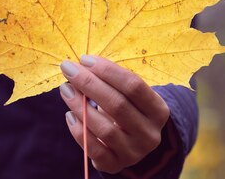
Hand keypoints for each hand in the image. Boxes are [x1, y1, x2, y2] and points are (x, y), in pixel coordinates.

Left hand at [59, 56, 170, 173]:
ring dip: (80, 106)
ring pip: (105, 129)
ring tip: (66, 89)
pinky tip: (69, 114)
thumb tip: (82, 67)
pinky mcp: (116, 165)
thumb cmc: (130, 111)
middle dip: (90, 84)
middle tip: (69, 69)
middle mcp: (150, 133)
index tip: (85, 59)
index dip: (108, 70)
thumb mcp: (131, 97)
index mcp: (158, 110)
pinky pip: (94, 149)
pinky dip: (79, 131)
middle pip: (118, 105)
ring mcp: (134, 152)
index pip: (134, 85)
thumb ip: (112, 83)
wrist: (135, 145)